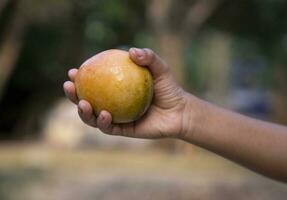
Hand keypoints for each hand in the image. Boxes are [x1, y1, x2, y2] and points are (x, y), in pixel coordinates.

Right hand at [63, 48, 188, 138]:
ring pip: (93, 117)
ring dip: (84, 112)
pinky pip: (109, 128)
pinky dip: (104, 122)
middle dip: (73, 96)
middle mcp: (113, 104)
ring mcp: (117, 118)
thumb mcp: (160, 68)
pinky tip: (104, 114)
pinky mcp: (123, 130)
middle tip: (69, 87)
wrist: (179, 111)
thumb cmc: (169, 88)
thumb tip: (131, 51)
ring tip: (83, 103)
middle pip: (87, 101)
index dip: (80, 78)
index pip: (94, 83)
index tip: (73, 71)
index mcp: (116, 89)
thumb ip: (148, 57)